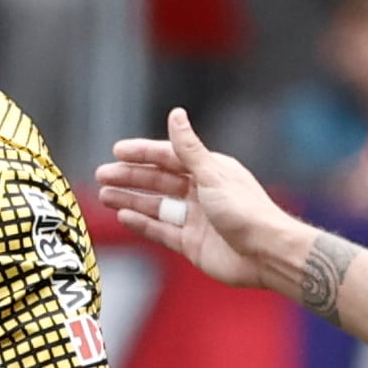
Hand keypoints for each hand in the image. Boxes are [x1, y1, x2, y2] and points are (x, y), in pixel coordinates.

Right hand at [98, 108, 307, 295]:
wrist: (265, 254)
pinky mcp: (191, 244)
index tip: (117, 151)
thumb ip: (188, 148)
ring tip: (104, 195)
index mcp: (210, 171)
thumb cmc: (245, 210)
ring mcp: (195, 219)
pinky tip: (123, 216)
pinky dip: (142, 223)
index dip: (143, 153)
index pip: (169, 157)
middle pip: (158, 181)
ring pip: (156, 205)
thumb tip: (175, 113)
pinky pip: (160, 231)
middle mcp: (201, 192)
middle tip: (101, 174)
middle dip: (130, 177)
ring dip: (131, 199)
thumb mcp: (212, 174)